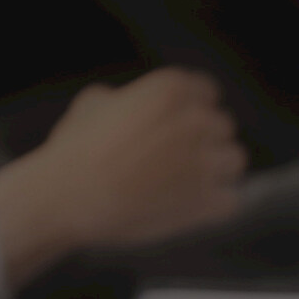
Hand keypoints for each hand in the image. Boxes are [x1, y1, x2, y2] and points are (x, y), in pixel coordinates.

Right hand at [0, 68, 246, 287]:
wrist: (65, 199)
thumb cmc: (73, 152)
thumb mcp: (91, 104)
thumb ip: (126, 98)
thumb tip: (131, 102)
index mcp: (170, 91)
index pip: (205, 92)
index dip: (190, 109)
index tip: (177, 126)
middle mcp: (195, 122)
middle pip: (221, 127)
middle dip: (201, 141)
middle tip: (173, 159)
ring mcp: (205, 164)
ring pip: (233, 161)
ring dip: (214, 171)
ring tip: (181, 183)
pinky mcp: (208, 203)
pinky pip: (229, 200)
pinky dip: (211, 206)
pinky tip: (184, 207)